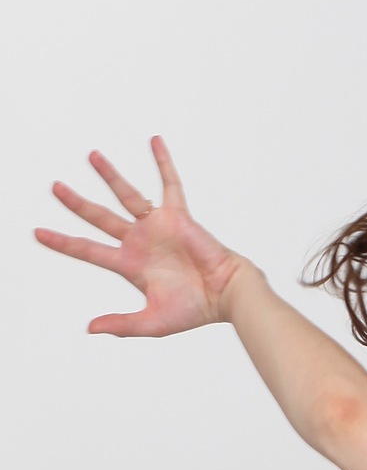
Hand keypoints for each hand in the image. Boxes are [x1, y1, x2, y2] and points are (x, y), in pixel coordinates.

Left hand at [33, 135, 242, 336]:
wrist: (224, 295)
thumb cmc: (195, 309)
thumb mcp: (153, 322)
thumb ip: (122, 324)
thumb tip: (91, 328)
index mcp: (130, 265)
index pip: (88, 250)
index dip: (63, 242)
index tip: (38, 233)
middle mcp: (139, 241)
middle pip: (99, 218)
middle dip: (76, 203)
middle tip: (55, 187)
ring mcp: (157, 226)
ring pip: (126, 194)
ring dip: (109, 175)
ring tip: (92, 156)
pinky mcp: (177, 215)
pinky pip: (169, 183)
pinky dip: (163, 162)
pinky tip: (155, 141)